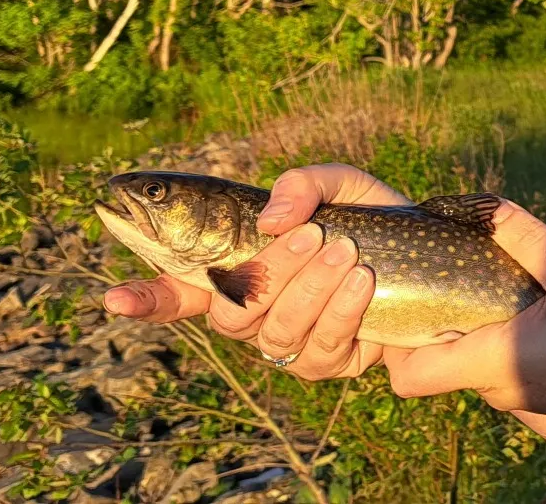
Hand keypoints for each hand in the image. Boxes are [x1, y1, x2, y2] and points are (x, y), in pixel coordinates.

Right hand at [103, 163, 407, 380]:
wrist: (432, 258)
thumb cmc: (372, 217)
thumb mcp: (339, 183)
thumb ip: (302, 184)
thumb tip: (273, 221)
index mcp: (242, 264)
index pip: (179, 288)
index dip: (144, 296)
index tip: (112, 300)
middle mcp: (255, 308)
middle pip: (229, 310)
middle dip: (269, 271)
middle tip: (311, 234)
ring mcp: (288, 339)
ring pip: (273, 327)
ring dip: (309, 286)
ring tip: (346, 251)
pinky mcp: (327, 361)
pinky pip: (319, 346)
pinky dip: (341, 309)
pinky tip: (362, 280)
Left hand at [383, 200, 545, 434]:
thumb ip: (525, 237)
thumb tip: (487, 204)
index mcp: (489, 361)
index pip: (405, 374)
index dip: (392, 335)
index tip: (404, 288)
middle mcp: (496, 382)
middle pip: (441, 342)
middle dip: (451, 291)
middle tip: (464, 247)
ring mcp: (520, 384)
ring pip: (483, 333)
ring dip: (494, 291)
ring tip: (527, 249)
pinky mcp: (543, 379)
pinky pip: (513, 338)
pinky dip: (521, 305)